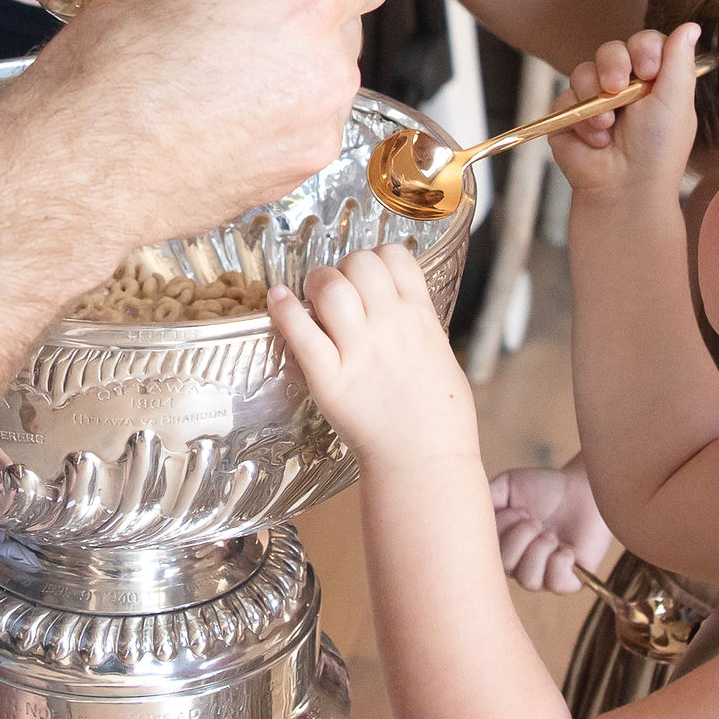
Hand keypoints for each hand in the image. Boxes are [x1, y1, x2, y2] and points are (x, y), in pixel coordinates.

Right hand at [10, 0, 389, 248]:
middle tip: (221, 28)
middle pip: (344, 24)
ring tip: (211, 79)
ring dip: (288, 70)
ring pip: (324, 77)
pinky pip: (306, 125)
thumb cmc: (113, 62)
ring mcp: (318, 124)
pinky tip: (215, 117)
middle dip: (300, 19)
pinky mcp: (301, 168)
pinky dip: (275, 118)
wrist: (82, 163)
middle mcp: (327, 65)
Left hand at [272, 244, 480, 474]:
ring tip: (310, 299)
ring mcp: (359, 351)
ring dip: (314, 284)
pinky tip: (278, 299)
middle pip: (359, 263)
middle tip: (335, 290)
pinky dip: (284, 309)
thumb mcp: (440, 354)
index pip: (395, 256)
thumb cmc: (439, 417)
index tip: (367, 276)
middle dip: (342, 268)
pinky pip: (301, 331)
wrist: (425, 461)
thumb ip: (419, 325)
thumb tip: (402, 307)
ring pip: (330, 288)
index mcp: (420, 317)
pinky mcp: (330, 378)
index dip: (376, 258)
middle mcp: (390, 326)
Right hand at [491, 457, 612, 590]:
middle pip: (506, 568)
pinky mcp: (571, 580)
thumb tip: (466, 514)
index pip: (488, 555)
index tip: (518, 509)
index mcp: (503, 547)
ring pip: (529, 580)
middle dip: (519, 538)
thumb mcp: (507, 486)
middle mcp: (521, 565)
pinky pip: (557, 585)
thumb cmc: (545, 487)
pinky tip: (567, 549)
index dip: (501, 532)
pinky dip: (559, 563)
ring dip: (538, 550)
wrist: (582, 487)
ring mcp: (545, 575)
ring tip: (550, 534)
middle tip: (535, 520)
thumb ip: (485, 498)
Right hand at [543, 23, 703, 212]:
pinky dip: (580, 120)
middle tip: (618, 87)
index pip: (644, 43)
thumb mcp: (676, 102)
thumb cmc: (658, 150)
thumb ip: (679, 61)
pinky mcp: (568, 117)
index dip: (643, 48)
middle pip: (611, 50)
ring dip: (596, 97)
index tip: (649, 69)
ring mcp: (593, 101)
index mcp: (653, 81)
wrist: (625, 190)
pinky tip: (596, 140)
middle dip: (614, 64)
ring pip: (583, 71)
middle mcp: (623, 88)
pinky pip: (564, 99)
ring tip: (608, 125)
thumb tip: (692, 25)